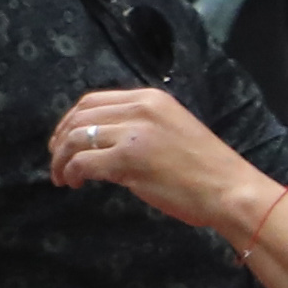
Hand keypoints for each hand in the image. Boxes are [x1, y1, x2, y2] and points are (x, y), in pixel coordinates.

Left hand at [52, 85, 269, 233]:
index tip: (65, 140)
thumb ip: (141, 127)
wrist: (230, 189)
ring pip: (76, 138)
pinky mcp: (127, 159)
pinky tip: (75, 183)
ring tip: (63, 177)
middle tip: (57, 160)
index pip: (94, 100)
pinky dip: (72, 172)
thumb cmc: (208, 169)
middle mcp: (140, 108)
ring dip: (62, 159)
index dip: (71, 120)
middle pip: (79, 117)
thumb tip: (104, 141)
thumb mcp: (173, 131)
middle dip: (61, 140)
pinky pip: (83, 162)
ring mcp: (132, 133)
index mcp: (151, 98)